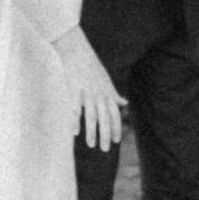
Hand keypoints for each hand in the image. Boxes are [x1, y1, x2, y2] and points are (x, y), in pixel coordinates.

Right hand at [58, 30, 124, 149]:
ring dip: (92, 131)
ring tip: (91, 145)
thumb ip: (115, 94)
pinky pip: (75, 109)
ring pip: (92, 116)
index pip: (115, 114)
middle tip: (105, 149)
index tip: (116, 141)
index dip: (116, 128)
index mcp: (108, 92)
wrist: (77, 50)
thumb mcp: (106, 80)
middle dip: (106, 134)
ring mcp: (87, 93)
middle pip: (105, 118)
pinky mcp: (74, 90)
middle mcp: (100, 94)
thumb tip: (125, 103)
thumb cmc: (91, 66)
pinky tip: (74, 133)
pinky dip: (75, 121)